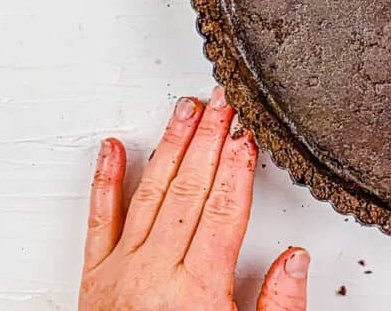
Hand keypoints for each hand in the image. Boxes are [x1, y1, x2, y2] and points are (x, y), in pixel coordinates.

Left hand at [80, 86, 309, 310]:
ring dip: (171, 145)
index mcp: (198, 289)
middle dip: (209, 137)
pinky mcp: (94, 279)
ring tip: (185, 109)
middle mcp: (156, 273)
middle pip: (190, 188)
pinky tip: (111, 149)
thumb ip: (278, 306)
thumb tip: (296, 258)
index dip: (238, 164)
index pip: (224, 208)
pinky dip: (105, 181)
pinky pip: (100, 220)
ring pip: (150, 192)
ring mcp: (121, 272)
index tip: (248, 131)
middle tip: (223, 99)